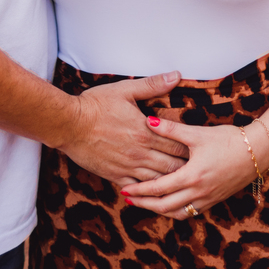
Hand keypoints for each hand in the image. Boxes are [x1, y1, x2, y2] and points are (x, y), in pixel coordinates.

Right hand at [57, 72, 189, 183]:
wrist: (68, 124)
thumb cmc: (95, 105)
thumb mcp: (125, 90)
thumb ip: (152, 85)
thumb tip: (175, 75)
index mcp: (146, 132)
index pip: (178, 144)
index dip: (191, 148)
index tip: (200, 150)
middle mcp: (140, 152)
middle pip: (173, 165)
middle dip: (186, 167)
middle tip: (198, 169)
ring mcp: (128, 167)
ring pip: (158, 181)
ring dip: (171, 181)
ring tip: (183, 183)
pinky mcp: (115, 176)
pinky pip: (137, 189)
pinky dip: (148, 192)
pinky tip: (156, 192)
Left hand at [119, 119, 259, 217]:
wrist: (258, 151)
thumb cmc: (229, 139)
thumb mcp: (198, 133)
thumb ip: (171, 129)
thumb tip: (149, 121)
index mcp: (192, 176)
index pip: (158, 189)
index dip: (140, 190)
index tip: (125, 189)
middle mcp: (199, 192)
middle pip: (164, 206)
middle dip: (144, 203)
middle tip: (128, 199)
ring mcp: (208, 198)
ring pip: (177, 213)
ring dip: (159, 209)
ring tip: (145, 203)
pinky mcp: (215, 199)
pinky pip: (190, 212)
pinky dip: (176, 211)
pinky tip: (169, 204)